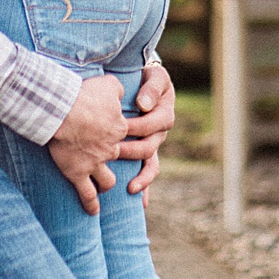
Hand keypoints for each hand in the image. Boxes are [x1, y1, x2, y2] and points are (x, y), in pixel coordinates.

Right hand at [48, 73, 127, 212]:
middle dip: (119, 161)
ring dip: (107, 184)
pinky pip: (87, 194)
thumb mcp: (108, 84)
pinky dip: (91, 204)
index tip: (120, 135)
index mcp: (120, 129)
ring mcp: (95, 163)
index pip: (129, 137)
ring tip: (104, 187)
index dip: (125, 136)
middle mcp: (111, 149)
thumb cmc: (84, 94)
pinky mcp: (77, 173)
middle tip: (115, 162)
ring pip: (107, 181)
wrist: (62, 110)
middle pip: (121, 160)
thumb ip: (118, 89)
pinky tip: (93, 212)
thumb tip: (120, 90)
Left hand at [119, 61, 175, 194]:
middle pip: (150, 147)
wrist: (142, 81)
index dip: (139, 126)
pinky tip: (139, 202)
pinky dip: (144, 187)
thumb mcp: (155, 77)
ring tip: (129, 188)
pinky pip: (148, 172)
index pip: (153, 123)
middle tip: (113, 152)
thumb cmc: (147, 78)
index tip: (121, 126)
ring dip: (141, 178)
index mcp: (164, 114)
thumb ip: (151, 88)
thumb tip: (143, 105)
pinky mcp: (146, 152)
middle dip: (132, 151)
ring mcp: (154, 144)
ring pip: (151, 165)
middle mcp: (161, 132)